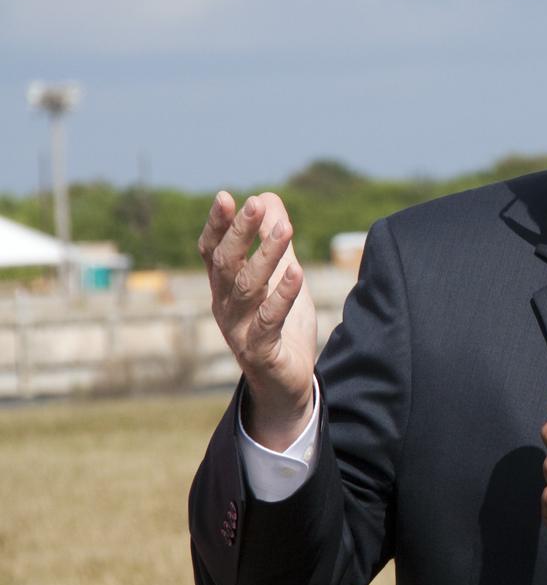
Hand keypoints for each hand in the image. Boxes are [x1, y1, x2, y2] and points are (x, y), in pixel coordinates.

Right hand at [197, 191, 316, 448]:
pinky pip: (269, 322)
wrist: (286, 387)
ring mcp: (241, 331)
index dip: (217, 225)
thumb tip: (268, 197)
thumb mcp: (279, 278)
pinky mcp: (262, 353)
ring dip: (266, 256)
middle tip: (254, 204)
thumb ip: (273, 241)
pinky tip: (296, 273)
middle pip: (226, 265)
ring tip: (286, 228)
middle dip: (240, 233)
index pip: (213, 252)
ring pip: (247, 289)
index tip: (226, 197)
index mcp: (224, 289)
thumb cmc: (280, 328)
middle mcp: (226, 307)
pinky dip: (281, 296)